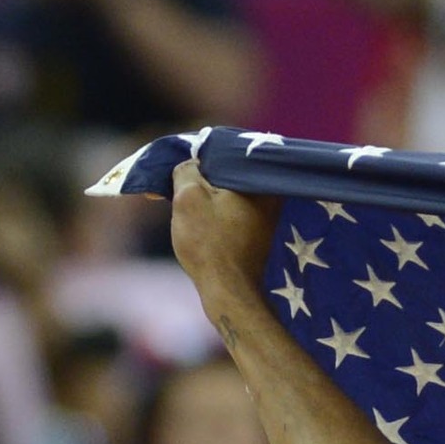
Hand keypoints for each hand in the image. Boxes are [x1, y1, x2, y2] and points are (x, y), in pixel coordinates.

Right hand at [167, 164, 280, 339]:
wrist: (228, 292)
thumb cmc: (209, 244)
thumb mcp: (188, 198)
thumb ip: (186, 170)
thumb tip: (189, 163)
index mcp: (257, 177)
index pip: (224, 151)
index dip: (197, 157)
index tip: (178, 169)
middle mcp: (269, 193)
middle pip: (226, 172)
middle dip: (200, 177)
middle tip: (176, 186)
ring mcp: (266, 215)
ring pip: (226, 193)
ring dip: (205, 196)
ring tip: (183, 206)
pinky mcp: (256, 233)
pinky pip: (230, 212)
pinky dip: (213, 213)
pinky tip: (198, 224)